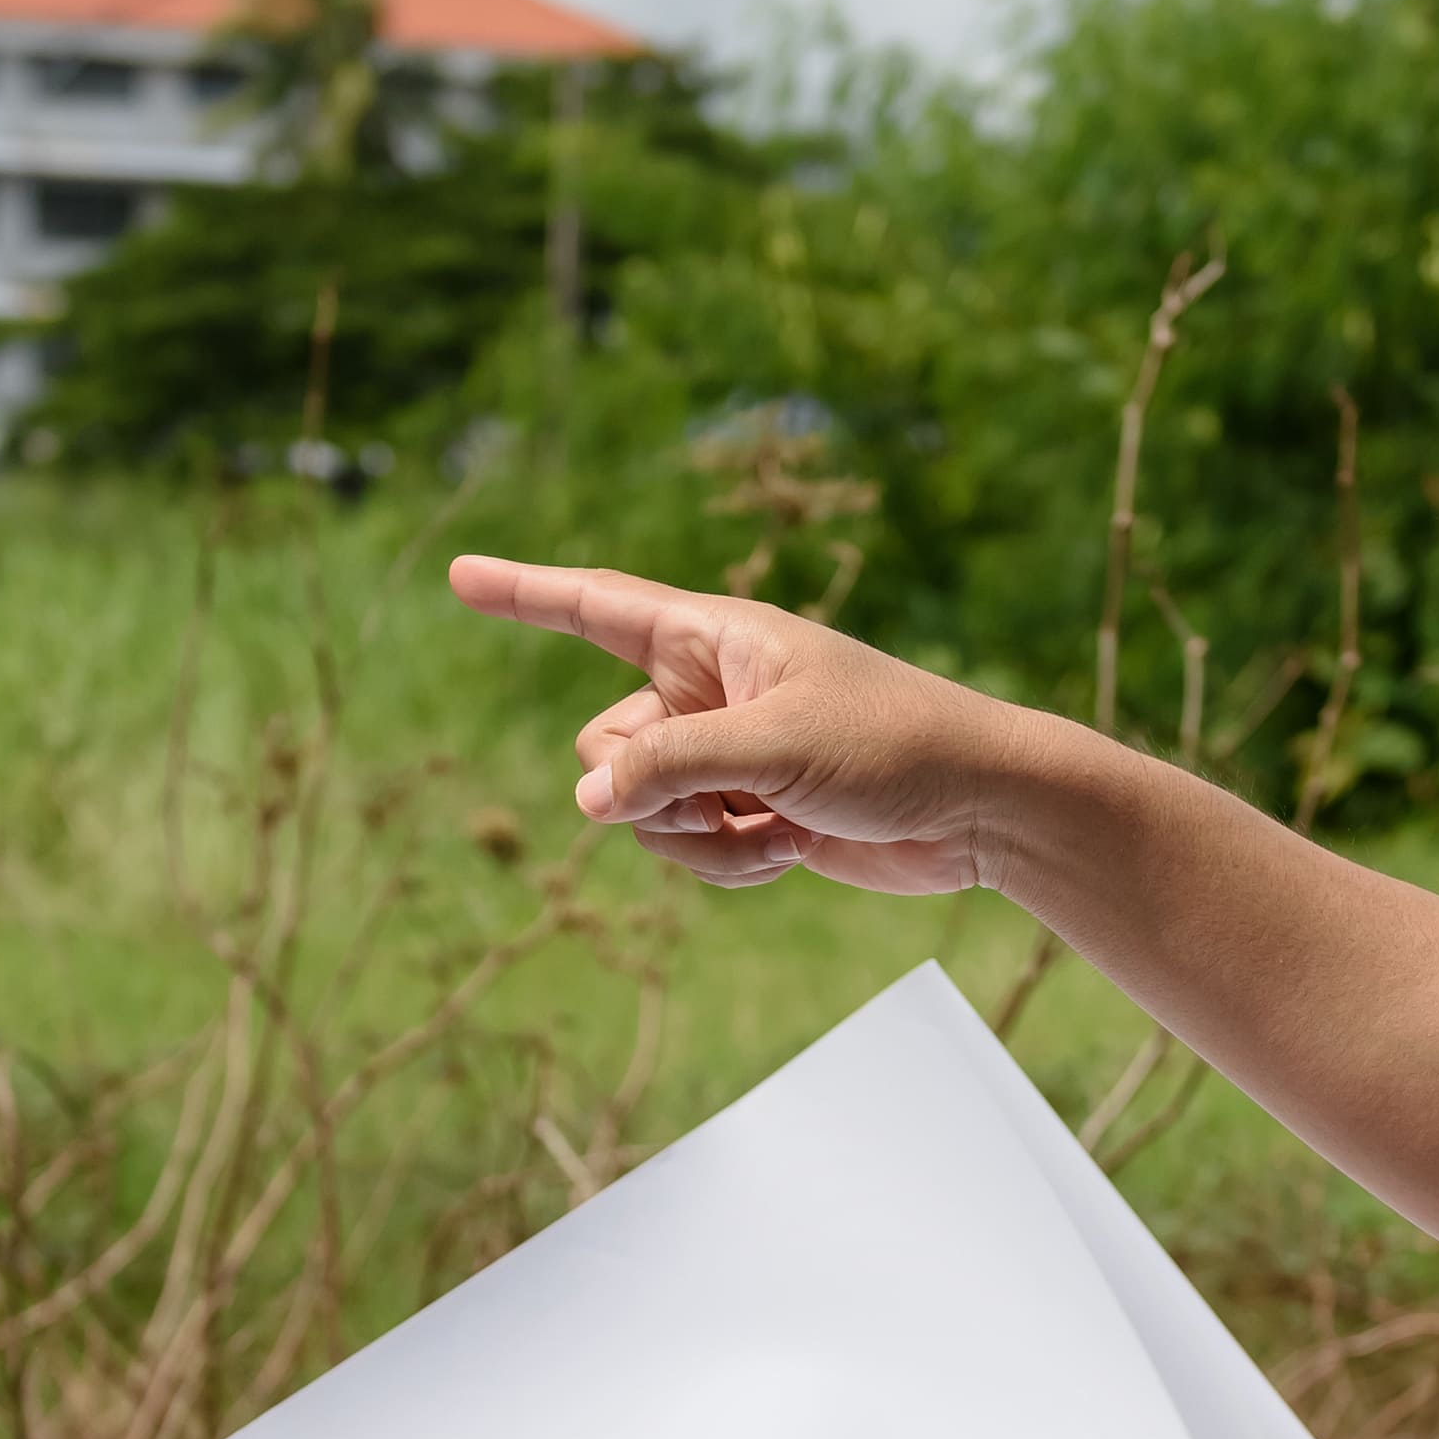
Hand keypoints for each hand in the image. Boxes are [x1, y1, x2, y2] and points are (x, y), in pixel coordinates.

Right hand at [448, 554, 1081, 894]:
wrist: (979, 810)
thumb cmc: (893, 746)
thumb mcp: (773, 747)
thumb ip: (670, 766)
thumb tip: (589, 803)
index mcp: (714, 638)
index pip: (597, 607)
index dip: (524, 594)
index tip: (459, 574)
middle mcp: (708, 690)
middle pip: (604, 748)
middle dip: (647, 793)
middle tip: (726, 799)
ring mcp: (725, 755)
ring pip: (640, 811)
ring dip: (696, 838)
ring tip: (776, 828)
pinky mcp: (748, 812)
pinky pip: (686, 849)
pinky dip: (728, 864)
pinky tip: (791, 852)